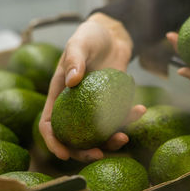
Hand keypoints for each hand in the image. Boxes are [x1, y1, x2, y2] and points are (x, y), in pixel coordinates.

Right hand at [39, 13, 145, 161]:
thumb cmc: (89, 37)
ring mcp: (95, 107)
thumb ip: (74, 60)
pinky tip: (140, 109)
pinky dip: (130, 118)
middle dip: (85, 152)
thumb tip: (72, 81)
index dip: (54, 142)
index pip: (49, 124)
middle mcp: (76, 106)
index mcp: (60, 96)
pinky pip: (120, 117)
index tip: (63, 154)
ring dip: (112, 141)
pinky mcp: (114, 103)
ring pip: (100, 134)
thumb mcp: (78, 43)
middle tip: (99, 155)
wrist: (112, 35)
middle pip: (75, 138)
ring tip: (125, 137)